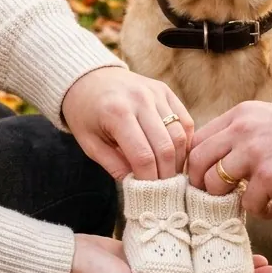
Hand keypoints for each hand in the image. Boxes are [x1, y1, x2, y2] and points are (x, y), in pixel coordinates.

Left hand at [63, 67, 192, 179]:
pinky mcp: (165, 90)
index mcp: (117, 113)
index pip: (143, 156)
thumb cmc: (85, 114)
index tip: (149, 194)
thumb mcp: (89, 143)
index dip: (149, 180)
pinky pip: (185, 120)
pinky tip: (176, 155)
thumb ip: (113, 165)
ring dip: (179, 160)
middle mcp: (140, 100)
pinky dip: (185, 142)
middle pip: (166, 147)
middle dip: (167, 174)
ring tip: (170, 174)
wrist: (88, 78)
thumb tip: (138, 186)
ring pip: (180, 134)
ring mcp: (155, 93)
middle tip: (163, 189)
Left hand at [188, 102, 271, 218]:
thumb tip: (216, 159)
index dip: (194, 164)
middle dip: (200, 185)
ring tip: (249, 202)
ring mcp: (255, 152)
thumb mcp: (269, 120)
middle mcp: (242, 129)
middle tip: (216, 198)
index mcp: (240, 115)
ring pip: (214, 184)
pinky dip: (259, 213)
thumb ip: (241, 134)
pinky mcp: (270, 176)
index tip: (204, 180)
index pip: (197, 139)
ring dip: (227, 200)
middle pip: (196, 161)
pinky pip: (247, 203)